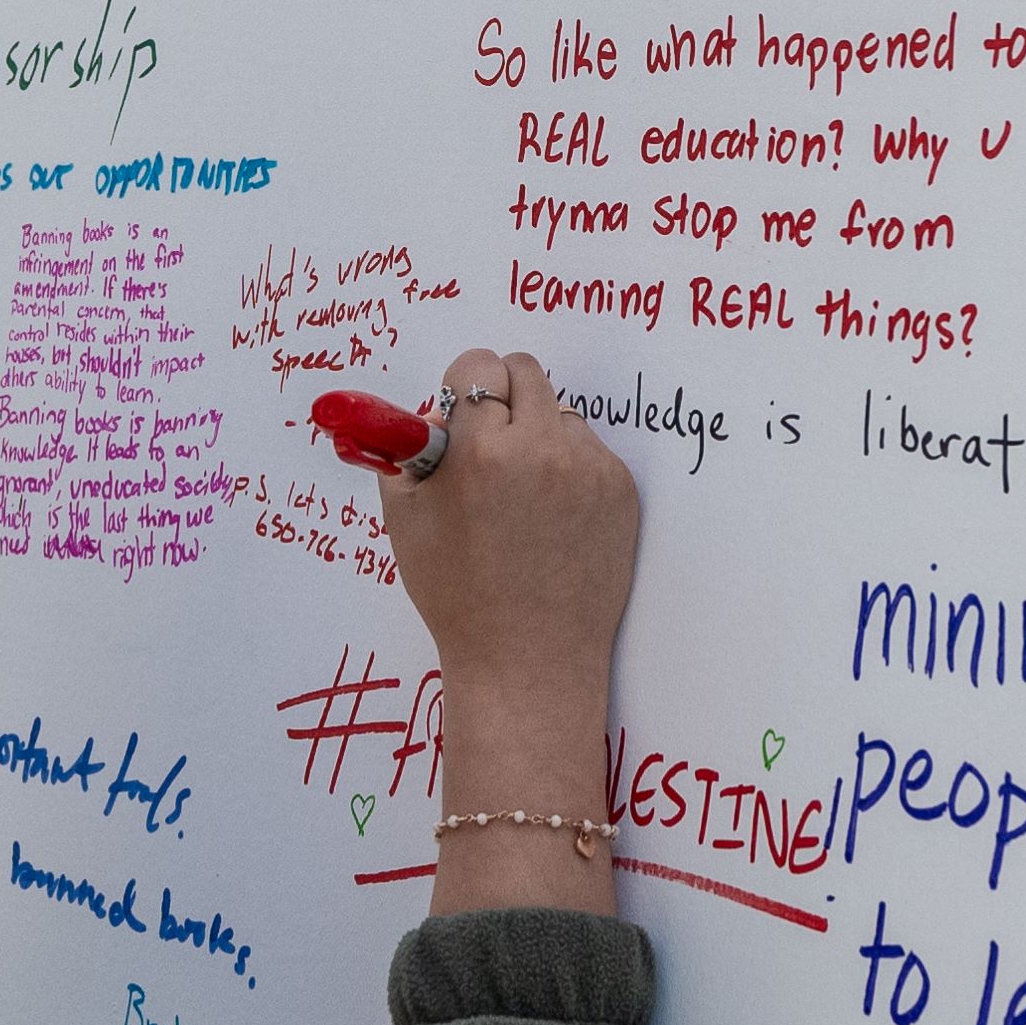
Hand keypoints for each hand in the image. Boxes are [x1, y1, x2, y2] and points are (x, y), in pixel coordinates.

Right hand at [381, 350, 640, 689]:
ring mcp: (588, 469)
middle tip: (490, 444)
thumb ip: (408, 450)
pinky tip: (552, 518)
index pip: (477, 367)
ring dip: (539, 435)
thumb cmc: (459, 595)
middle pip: (525, 371)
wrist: (528, 658)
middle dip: (503, 398)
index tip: (462, 417)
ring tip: (522, 496)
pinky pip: (589, 450)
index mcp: (480, 451)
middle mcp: (540, 449)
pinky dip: (569, 469)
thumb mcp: (405, 520)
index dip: (464, 391)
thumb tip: (433, 410)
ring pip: (561, 412)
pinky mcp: (620, 490)